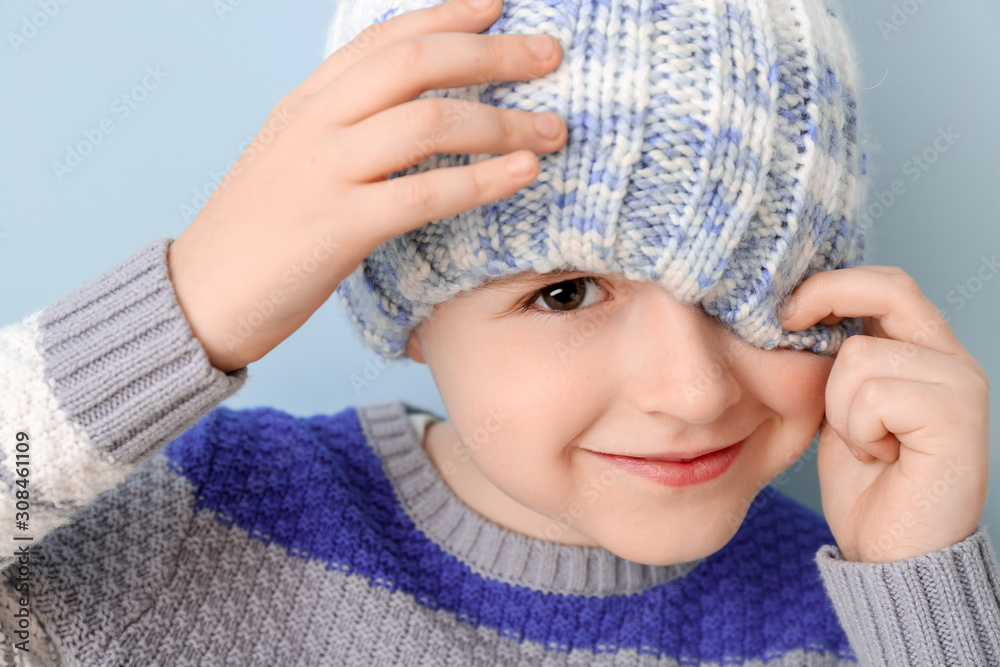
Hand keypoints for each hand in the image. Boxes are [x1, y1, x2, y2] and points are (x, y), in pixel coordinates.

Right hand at [167, 0, 565, 371]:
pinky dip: (482, 180)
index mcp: (306, 102)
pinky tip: (524, 173)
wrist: (199, 296)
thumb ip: (343, 128)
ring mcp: (324, 172)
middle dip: (492, 54)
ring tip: (555, 128)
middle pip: (416, 64)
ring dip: (504, 122)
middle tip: (549, 55)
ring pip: (428, 122)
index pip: (385, 38)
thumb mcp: (292, 158)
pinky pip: (425, 194)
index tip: (497, 4)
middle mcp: (315, 123)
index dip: (447, 14)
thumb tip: (410, 114)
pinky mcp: (337, 227)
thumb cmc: (257, 233)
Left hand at [780, 266, 989, 562]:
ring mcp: (961, 386)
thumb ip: (836, 361)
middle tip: (789, 325)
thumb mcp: (840, 407)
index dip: (831, 284)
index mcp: (925, 353)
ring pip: (860, 356)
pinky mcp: (959, 418)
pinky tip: (879, 456)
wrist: (892, 554)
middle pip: (889, 291)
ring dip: (839, 407)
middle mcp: (952, 360)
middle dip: (827, 300)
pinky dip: (857, 430)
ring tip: (865, 442)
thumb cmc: (866, 484)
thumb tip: (794, 312)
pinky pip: (874, 395)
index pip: (887, 285)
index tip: (784, 309)